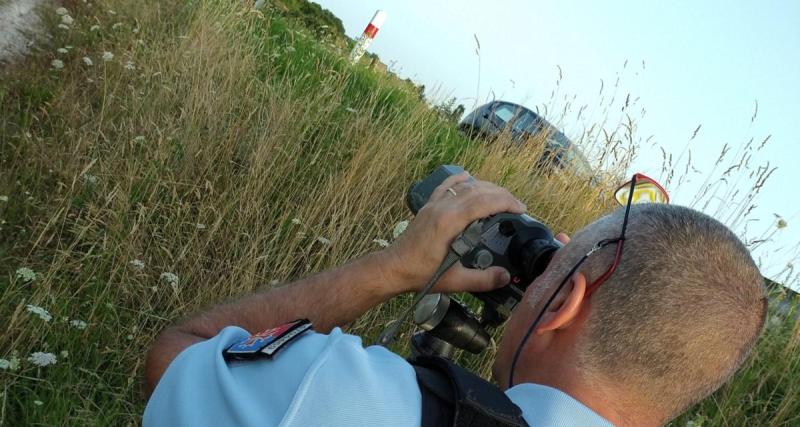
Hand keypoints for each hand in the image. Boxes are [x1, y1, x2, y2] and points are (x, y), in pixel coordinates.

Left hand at [382, 171, 527, 293]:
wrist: (392, 268)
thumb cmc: (420, 274)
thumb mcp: (454, 281)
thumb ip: (482, 280)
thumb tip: (505, 276)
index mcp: (449, 222)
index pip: (484, 202)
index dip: (506, 202)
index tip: (521, 209)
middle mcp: (442, 208)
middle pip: (477, 190)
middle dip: (501, 194)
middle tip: (516, 206)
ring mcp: (433, 205)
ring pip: (463, 186)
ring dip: (485, 187)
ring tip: (501, 196)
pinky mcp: (427, 207)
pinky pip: (445, 186)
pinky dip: (459, 180)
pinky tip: (467, 177)